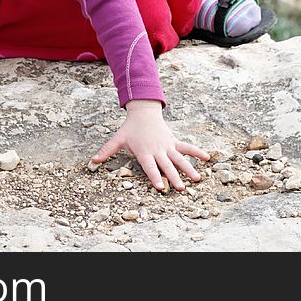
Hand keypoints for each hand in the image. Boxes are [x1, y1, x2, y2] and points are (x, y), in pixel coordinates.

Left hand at [91, 99, 209, 190]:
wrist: (144, 112)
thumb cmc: (130, 128)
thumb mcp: (118, 139)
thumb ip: (107, 150)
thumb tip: (92, 161)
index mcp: (144, 151)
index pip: (149, 166)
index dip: (154, 176)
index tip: (160, 187)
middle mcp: (157, 149)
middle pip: (166, 165)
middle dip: (174, 177)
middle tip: (180, 188)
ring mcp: (167, 145)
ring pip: (180, 158)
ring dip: (188, 168)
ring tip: (197, 179)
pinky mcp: (174, 141)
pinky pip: (187, 147)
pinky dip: (197, 152)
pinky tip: (208, 158)